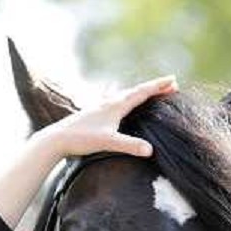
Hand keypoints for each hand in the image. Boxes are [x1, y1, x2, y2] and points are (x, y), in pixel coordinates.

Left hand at [38, 75, 177, 157]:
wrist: (57, 139)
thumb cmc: (82, 139)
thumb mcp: (108, 142)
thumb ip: (130, 145)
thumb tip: (150, 150)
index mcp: (115, 105)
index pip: (142, 93)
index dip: (158, 87)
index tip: (173, 80)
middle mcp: (109, 103)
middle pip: (137, 91)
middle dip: (154, 88)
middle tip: (171, 85)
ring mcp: (102, 108)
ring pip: (127, 96)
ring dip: (142, 94)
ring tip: (152, 93)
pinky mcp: (95, 115)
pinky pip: (118, 103)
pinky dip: (130, 101)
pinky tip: (126, 106)